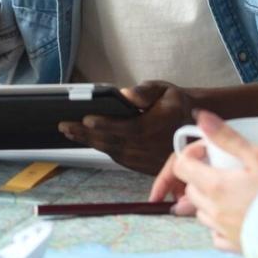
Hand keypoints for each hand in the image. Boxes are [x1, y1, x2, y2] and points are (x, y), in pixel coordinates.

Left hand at [58, 80, 191, 174]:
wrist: (194, 129)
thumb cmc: (175, 105)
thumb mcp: (165, 91)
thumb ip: (145, 91)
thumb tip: (126, 94)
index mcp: (155, 127)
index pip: (126, 128)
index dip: (105, 124)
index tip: (86, 119)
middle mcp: (148, 147)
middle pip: (112, 141)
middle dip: (86, 134)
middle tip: (64, 126)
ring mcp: (144, 159)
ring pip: (111, 151)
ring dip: (89, 141)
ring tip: (69, 132)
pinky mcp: (142, 167)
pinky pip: (117, 157)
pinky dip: (101, 148)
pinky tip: (87, 139)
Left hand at [163, 110, 257, 252]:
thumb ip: (227, 137)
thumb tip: (201, 118)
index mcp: (215, 185)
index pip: (182, 166)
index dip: (191, 154)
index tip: (207, 150)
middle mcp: (213, 210)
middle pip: (191, 189)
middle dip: (200, 176)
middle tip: (223, 169)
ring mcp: (222, 230)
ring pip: (201, 212)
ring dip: (209, 200)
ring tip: (233, 192)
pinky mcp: (234, 246)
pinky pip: (216, 235)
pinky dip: (220, 224)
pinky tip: (236, 216)